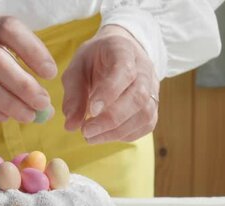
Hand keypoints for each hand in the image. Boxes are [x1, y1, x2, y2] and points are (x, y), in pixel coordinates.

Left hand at [62, 25, 159, 143]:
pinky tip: (105, 135)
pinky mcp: (153, 106)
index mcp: (124, 50)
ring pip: (144, 114)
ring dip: (116, 131)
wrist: (118, 54)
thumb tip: (71, 125)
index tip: (92, 110)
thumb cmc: (95, 60)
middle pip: (138, 96)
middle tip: (86, 131)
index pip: (124, 71)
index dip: (109, 92)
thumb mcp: (77, 68)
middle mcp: (145, 69)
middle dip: (111, 119)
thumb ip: (73, 94)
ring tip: (91, 136)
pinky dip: (124, 135)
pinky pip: (145, 125)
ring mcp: (152, 88)